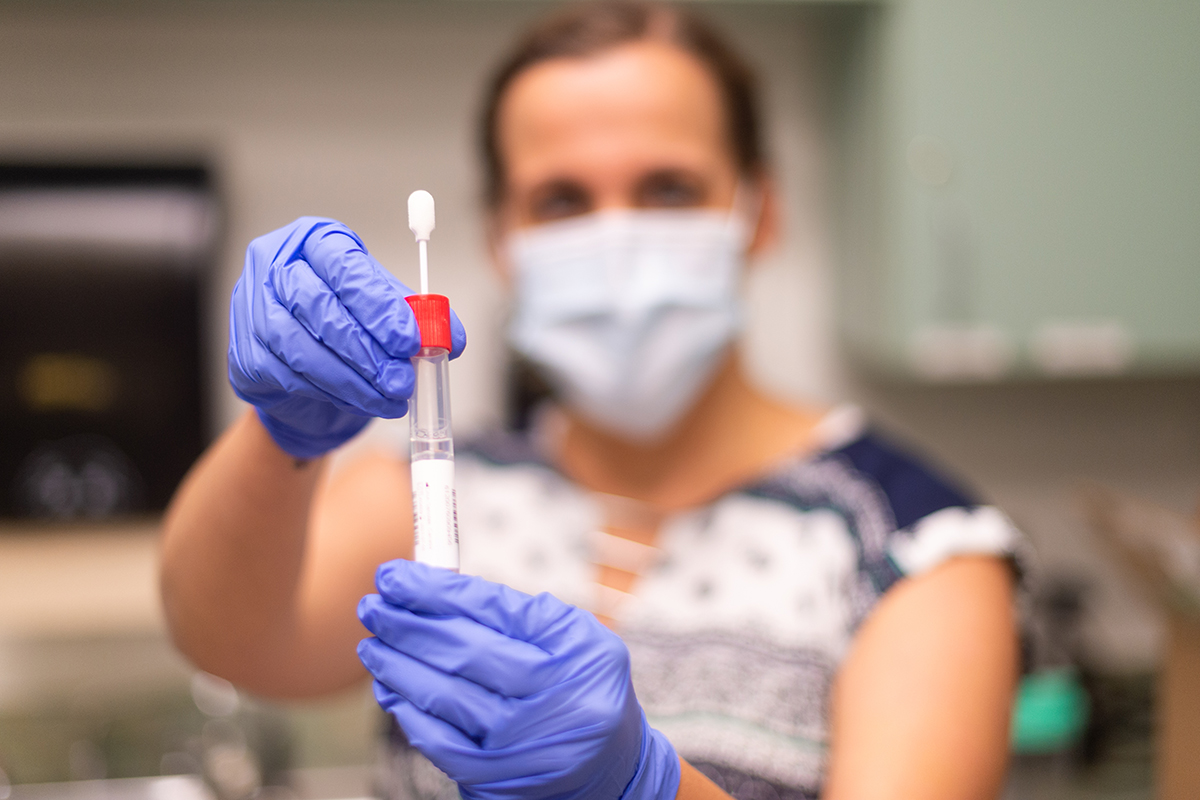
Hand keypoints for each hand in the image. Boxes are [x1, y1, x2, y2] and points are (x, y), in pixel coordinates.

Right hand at [228, 217, 465, 458]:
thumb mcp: (385, 310)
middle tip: (403, 379)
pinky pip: (288, 377)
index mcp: (314, 241)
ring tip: (389, 398)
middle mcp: (273, 266)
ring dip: (352, 381)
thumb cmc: (347, 326)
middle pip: (317, 306)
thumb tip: (451, 338)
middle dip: (367, 350)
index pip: (344, 266)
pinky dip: (329, 394)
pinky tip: (358, 402)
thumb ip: (418, 318)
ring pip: (301, 348)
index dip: (378, 305)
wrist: (306, 372)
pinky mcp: (243, 355)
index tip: (410, 339)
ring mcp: (250, 309)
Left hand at [357, 560, 680, 799]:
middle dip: (408, 624)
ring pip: (443, 696)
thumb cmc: (583, 688)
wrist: (611, 771)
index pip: (492, 610)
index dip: (436, 590)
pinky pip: (438, 741)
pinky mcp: (497, 780)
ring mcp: (523, 745)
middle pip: (463, 652)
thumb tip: (438, 588)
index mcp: (573, 650)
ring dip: (396, 665)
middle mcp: (552, 699)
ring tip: (372, 644)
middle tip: (373, 606)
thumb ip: (515, 612)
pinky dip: (407, 712)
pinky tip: (390, 689)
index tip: (396, 576)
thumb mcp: (574, 638)